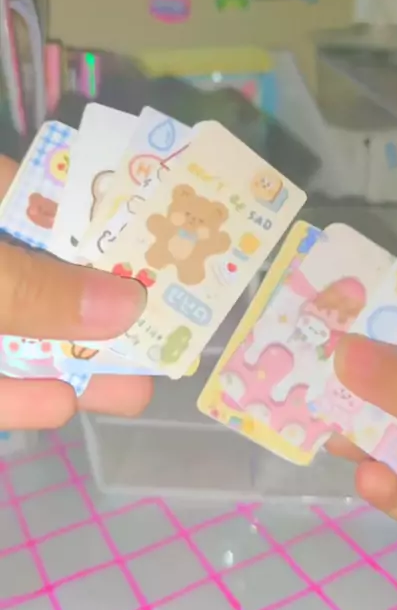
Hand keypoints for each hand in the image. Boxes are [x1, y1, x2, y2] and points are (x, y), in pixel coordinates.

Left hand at [0, 156, 152, 428]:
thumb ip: (34, 288)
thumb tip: (127, 304)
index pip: (52, 203)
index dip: (109, 226)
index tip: (168, 250)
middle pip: (44, 277)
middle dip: (104, 311)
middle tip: (167, 334)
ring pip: (17, 335)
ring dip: (70, 364)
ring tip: (137, 389)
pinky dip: (14, 397)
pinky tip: (61, 406)